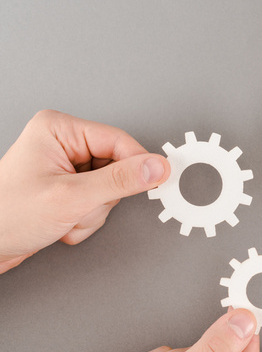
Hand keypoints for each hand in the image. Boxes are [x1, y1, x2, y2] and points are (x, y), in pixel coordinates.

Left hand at [0, 110, 169, 273]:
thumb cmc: (7, 216)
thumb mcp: (71, 198)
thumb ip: (120, 181)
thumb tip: (156, 167)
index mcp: (58, 130)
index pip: (119, 141)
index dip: (138, 165)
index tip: (155, 182)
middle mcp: (63, 144)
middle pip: (117, 167)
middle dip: (102, 197)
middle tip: (79, 206)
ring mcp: (66, 167)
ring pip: (110, 190)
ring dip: (92, 212)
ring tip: (66, 216)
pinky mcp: (68, 188)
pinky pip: (98, 203)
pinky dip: (85, 219)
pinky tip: (62, 222)